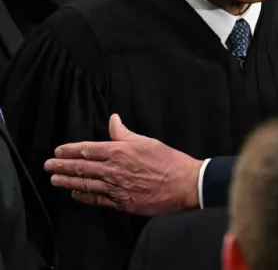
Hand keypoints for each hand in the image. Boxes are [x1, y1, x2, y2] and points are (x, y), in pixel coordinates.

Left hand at [44, 114, 202, 216]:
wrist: (184, 185)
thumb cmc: (169, 161)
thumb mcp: (147, 141)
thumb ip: (125, 133)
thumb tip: (113, 120)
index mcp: (120, 152)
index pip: (88, 150)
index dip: (70, 151)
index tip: (58, 151)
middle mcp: (114, 170)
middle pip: (82, 168)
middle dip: (62, 166)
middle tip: (48, 166)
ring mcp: (116, 188)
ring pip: (85, 185)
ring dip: (67, 182)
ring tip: (55, 180)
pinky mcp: (121, 202)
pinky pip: (97, 200)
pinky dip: (84, 197)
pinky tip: (75, 195)